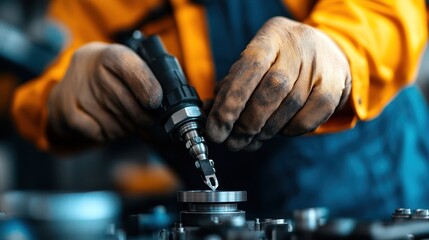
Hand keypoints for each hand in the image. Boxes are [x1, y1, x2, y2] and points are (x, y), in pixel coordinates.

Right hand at [47, 42, 161, 144]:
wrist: (76, 75)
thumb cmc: (112, 72)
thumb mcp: (128, 64)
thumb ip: (147, 78)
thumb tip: (168, 104)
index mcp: (112, 55)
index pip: (132, 70)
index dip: (148, 88)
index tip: (156, 102)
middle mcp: (93, 72)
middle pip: (129, 105)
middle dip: (146, 119)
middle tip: (155, 125)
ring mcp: (80, 93)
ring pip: (118, 124)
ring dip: (131, 129)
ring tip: (132, 122)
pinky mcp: (69, 112)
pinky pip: (101, 133)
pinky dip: (112, 134)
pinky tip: (114, 125)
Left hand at [206, 17, 350, 150]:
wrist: (325, 51)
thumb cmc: (279, 60)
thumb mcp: (254, 60)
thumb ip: (231, 85)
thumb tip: (209, 114)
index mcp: (271, 37)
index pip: (249, 68)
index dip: (230, 101)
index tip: (216, 130)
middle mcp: (298, 48)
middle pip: (271, 90)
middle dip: (246, 123)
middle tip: (231, 142)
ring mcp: (319, 67)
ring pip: (289, 107)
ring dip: (264, 131)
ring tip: (248, 141)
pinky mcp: (334, 88)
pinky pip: (308, 119)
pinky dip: (288, 131)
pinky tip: (277, 131)